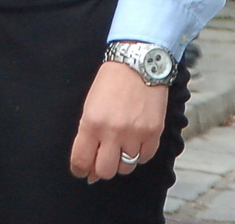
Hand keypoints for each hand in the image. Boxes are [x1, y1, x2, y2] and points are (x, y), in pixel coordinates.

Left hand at [69, 62, 167, 182]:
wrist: (139, 63)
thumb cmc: (113, 81)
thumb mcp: (90, 106)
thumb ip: (88, 135)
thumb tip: (89, 165)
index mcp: (92, 123)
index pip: (81, 161)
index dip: (81, 170)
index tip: (83, 170)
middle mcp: (113, 131)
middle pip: (105, 171)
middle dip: (102, 168)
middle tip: (104, 158)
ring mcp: (135, 132)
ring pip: (126, 167)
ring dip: (122, 160)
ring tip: (123, 144)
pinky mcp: (153, 131)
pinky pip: (145, 157)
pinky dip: (140, 153)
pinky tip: (137, 140)